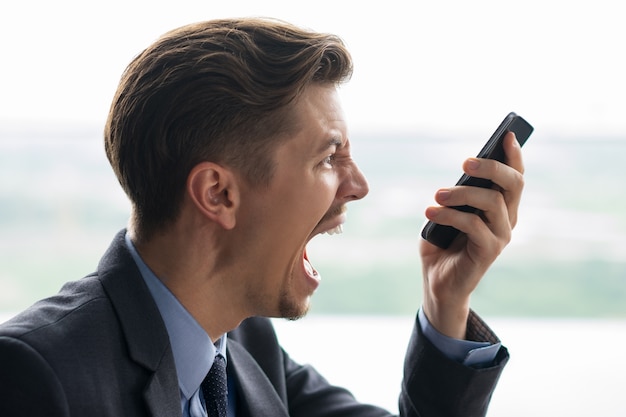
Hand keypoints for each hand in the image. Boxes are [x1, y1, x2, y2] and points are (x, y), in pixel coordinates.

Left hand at [420, 132, 524, 338]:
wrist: (438, 282)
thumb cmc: (442, 243)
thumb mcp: (448, 211)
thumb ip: (457, 194)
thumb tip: (462, 172)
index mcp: (501, 207)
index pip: (515, 177)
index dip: (514, 155)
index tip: (506, 135)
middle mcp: (507, 219)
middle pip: (513, 184)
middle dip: (492, 167)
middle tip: (466, 162)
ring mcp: (501, 236)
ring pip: (491, 201)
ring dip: (461, 193)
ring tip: (437, 194)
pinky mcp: (489, 251)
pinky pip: (473, 225)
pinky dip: (450, 215)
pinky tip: (430, 213)